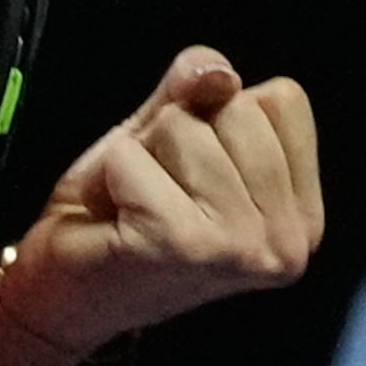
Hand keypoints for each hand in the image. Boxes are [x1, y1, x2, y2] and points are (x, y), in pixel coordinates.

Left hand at [0, 46, 322, 360]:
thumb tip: (219, 70)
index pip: (284, 100)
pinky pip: (132, 156)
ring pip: (183, 127)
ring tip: (133, 206)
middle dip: (175, 135)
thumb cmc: (119, 214)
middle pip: (235, 106)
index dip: (219, 115)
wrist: (63, 295)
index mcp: (302, 214)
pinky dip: (109, 176)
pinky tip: (114, 219)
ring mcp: (240, 246)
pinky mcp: (182, 243)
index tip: (190, 173)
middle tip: (154, 191)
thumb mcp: (164, 136)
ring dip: (138, 158)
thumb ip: (195, 91)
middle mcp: (287, 239)